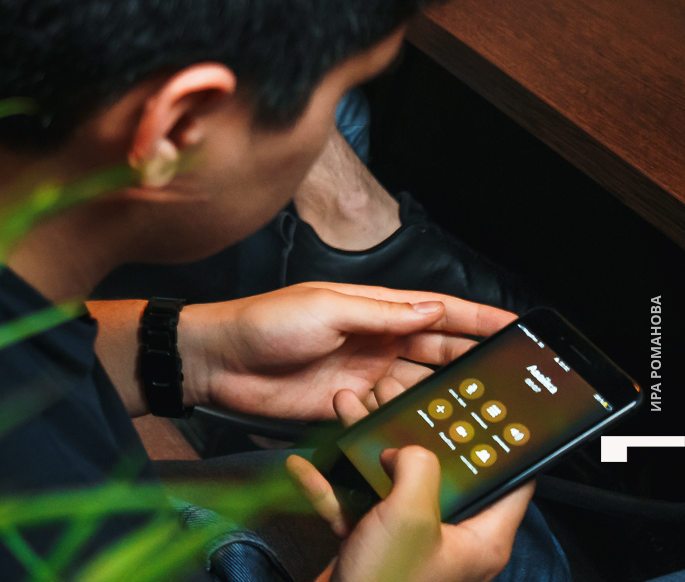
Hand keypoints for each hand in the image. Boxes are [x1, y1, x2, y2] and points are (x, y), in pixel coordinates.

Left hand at [180, 282, 511, 418]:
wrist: (218, 363)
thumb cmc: (262, 323)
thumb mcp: (324, 308)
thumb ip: (380, 312)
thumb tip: (432, 309)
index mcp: (373, 308)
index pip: (439, 311)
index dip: (480, 319)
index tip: (519, 325)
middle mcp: (376, 340)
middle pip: (442, 351)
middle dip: (479, 361)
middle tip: (518, 378)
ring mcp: (366, 375)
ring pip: (424, 385)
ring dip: (452, 395)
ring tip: (489, 409)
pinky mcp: (351, 407)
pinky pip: (394, 414)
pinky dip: (416, 421)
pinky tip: (438, 429)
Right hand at [285, 378, 532, 581]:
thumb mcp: (411, 517)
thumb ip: (419, 468)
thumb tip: (409, 449)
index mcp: (479, 537)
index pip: (509, 482)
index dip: (498, 444)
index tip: (483, 411)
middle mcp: (450, 538)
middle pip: (438, 472)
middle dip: (409, 433)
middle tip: (395, 400)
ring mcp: (410, 542)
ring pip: (391, 482)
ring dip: (362, 449)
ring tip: (347, 414)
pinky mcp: (375, 546)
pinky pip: (355, 505)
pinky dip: (331, 486)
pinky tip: (308, 468)